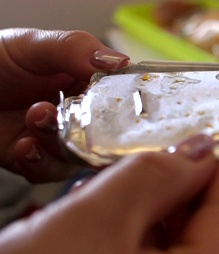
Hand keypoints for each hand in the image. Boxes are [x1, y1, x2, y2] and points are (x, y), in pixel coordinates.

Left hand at [0, 28, 129, 182]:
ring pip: (80, 158)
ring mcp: (57, 139)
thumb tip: (119, 62)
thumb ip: (75, 49)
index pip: (121, 99)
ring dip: (58, 144)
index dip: (124, 107)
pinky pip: (50, 174)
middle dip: (88, 131)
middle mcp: (78, 114)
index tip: (119, 110)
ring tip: (35, 121)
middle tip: (61, 114)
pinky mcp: (35, 161)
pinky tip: (25, 147)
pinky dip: (39, 164)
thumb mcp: (32, 45)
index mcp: (86, 82)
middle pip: (107, 136)